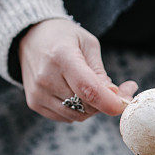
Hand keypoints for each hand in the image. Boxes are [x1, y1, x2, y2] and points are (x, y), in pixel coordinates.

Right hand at [18, 19, 136, 121]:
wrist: (30, 37)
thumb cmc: (63, 37)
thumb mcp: (88, 44)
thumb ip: (100, 72)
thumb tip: (114, 96)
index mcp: (61, 56)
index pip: (88, 89)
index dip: (109, 102)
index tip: (124, 104)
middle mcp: (46, 77)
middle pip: (85, 105)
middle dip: (104, 102)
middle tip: (114, 89)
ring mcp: (38, 93)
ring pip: (77, 115)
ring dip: (91, 108)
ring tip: (91, 89)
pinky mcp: (34, 103)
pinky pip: (66, 117)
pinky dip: (77, 110)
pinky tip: (75, 92)